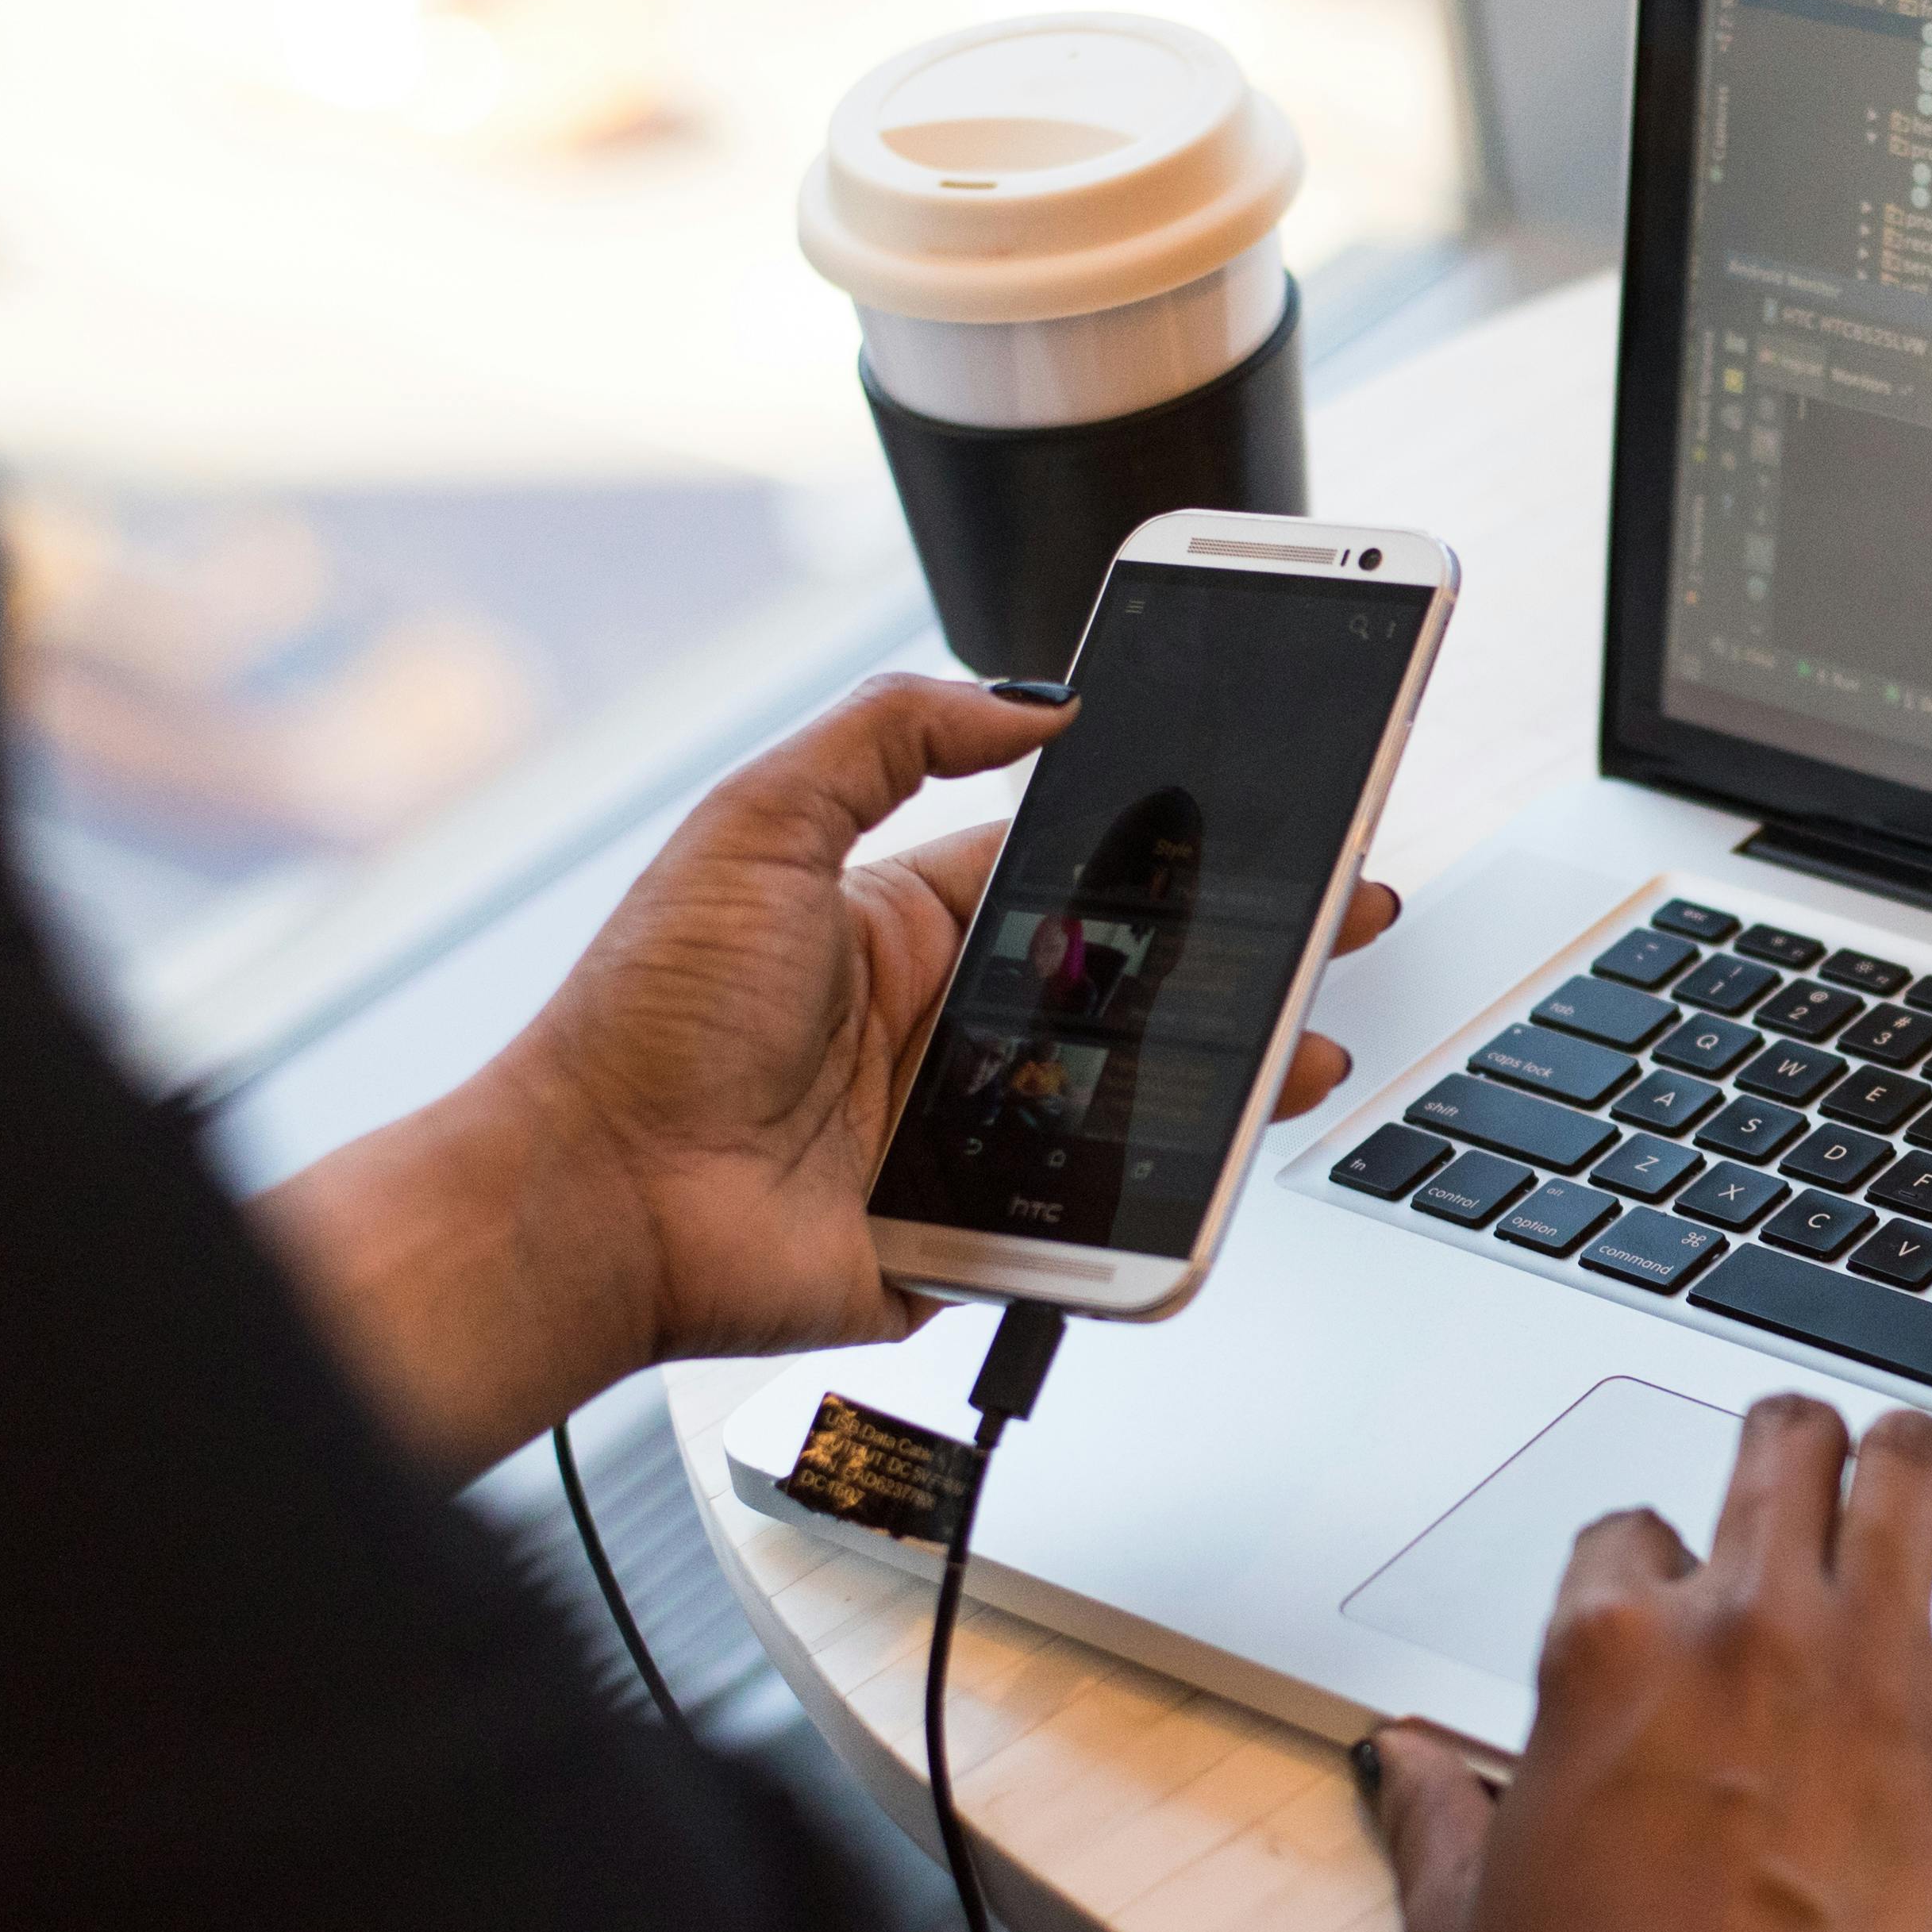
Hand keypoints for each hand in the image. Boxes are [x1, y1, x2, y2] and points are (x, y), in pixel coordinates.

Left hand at [260, 673, 1393, 1477]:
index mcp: (904, 923)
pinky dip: (1161, 1195)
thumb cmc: (642, 1019)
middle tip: (1341, 917)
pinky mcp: (968, 1232)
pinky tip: (1226, 1155)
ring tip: (1308, 1043)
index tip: (1257, 815)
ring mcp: (962, 1133)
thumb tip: (1028, 699)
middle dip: (1242, 952)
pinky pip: (1087, 1214)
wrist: (591, 1198)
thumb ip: (887, 736)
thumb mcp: (755, 823)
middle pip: (1131, 983)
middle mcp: (945, 1024)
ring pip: (1133, 1097)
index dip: (1170, 846)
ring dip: (1232, 1069)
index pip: (1073, 870)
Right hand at [1375, 1399, 1931, 1931]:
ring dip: (1907, 1473)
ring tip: (1910, 1496)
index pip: (1633, 1530)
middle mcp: (1740, 1625)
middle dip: (1790, 1453)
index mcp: (1606, 1649)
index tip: (1675, 1617)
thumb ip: (1431, 1816)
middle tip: (1806, 1487)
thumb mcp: (1458, 1926)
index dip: (1655, 1571)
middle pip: (1783, 1444)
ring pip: (1911, 1466)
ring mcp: (1867, 1667)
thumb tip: (1395, 1758)